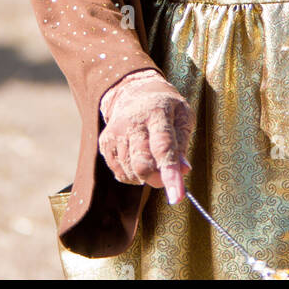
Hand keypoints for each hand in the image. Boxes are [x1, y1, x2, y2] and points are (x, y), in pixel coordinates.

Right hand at [99, 70, 194, 203]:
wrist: (134, 91)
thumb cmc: (165, 107)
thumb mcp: (183, 116)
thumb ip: (183, 142)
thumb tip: (183, 170)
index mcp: (157, 112)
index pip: (163, 147)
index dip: (170, 173)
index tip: (176, 197)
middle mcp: (133, 122)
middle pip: (143, 164)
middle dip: (158, 178)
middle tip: (167, 176)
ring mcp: (116, 133)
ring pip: (131, 172)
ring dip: (146, 176)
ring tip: (153, 158)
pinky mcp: (105, 143)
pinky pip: (120, 173)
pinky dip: (133, 175)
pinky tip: (139, 159)